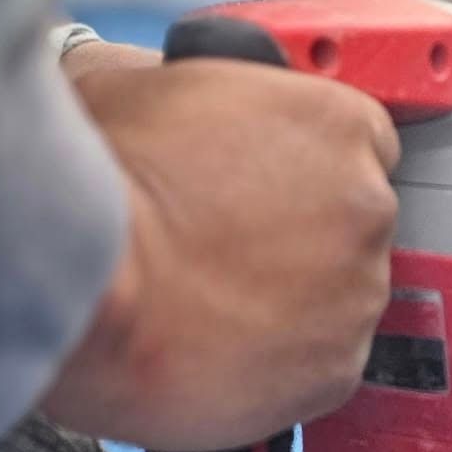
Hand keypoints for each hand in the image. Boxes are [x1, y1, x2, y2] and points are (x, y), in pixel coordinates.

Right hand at [43, 55, 399, 451]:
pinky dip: (283, 364)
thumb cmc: (101, 184)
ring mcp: (358, 293)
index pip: (360, 141)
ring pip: (341, 298)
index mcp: (336, 122)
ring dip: (294, 302)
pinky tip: (223, 349)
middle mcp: (366, 206)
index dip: (305, 166)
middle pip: (353, 222)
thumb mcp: (132, 85)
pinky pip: (323, 364)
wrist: (85, 285)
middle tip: (226, 248)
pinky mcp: (336, 369)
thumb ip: (182, 81)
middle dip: (302, 236)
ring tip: (213, 303)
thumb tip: (163, 84)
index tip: (269, 187)